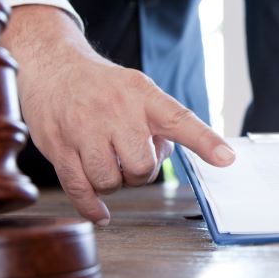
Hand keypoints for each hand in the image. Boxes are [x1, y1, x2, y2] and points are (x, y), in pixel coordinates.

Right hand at [0, 6, 234, 224]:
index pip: (179, 119)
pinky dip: (93, 207)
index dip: (205, 141)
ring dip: (113, 183)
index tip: (226, 158)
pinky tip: (101, 212)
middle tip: (129, 157)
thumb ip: (157, 122)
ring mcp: (83, 130)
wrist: (52, 65)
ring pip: (110, 182)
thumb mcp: (137, 89)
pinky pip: (81, 190)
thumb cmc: (103, 86)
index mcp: (142, 95)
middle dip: (140, 172)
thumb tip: (163, 156)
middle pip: (141, 166)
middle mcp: (115, 111)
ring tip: (107, 162)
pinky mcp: (58, 148)